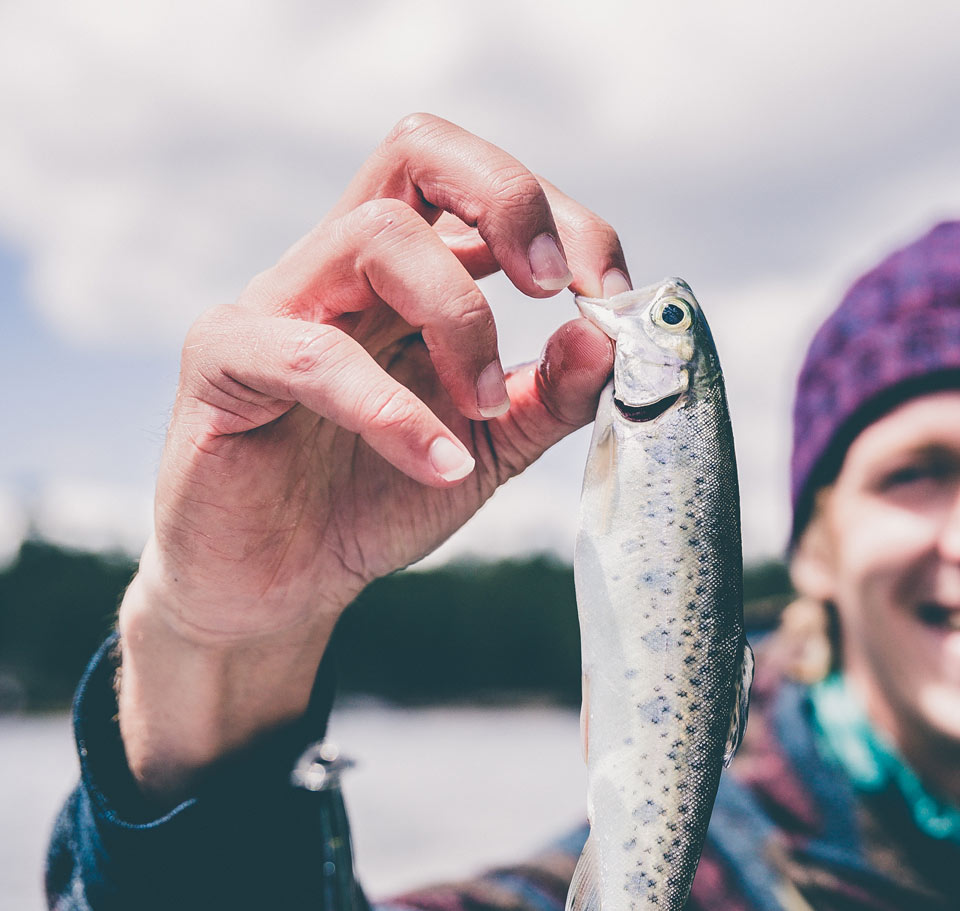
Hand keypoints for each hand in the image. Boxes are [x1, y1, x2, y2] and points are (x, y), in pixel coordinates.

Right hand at [117, 115, 627, 792]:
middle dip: (509, 201)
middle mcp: (343, 268)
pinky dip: (391, 410)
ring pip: (373, 236)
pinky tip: (439, 465)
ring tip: (485, 408)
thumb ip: (551, 397)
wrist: (282, 584)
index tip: (609, 292)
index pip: (478, 183)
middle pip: (418, 150)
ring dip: (460, 318)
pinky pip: (309, 352)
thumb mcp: (492, 448)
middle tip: (556, 287)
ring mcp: (278, 303)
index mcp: (410, 275)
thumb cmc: (377, 498)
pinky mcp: (224, 362)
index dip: (558, 215)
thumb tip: (607, 339)